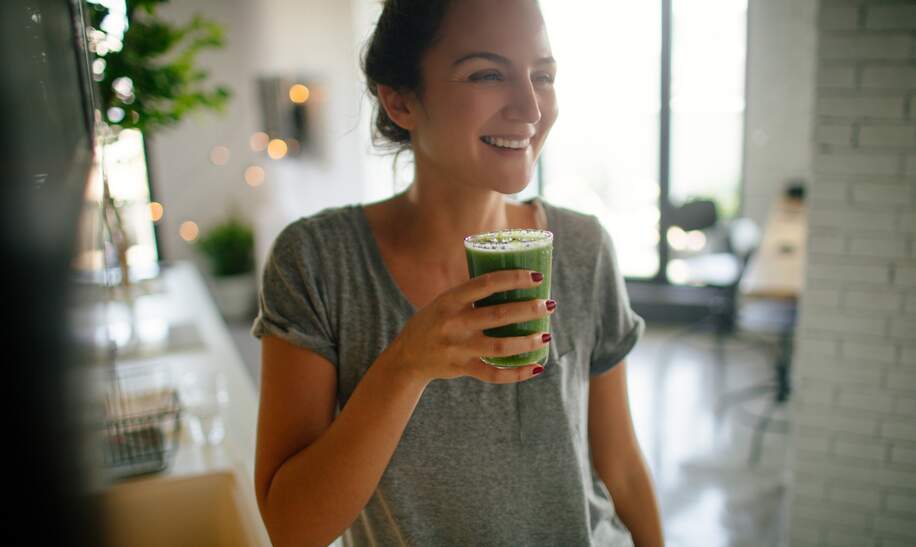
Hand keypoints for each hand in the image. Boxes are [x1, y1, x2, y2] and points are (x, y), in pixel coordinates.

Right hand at [384, 269, 554, 384]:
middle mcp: (453, 323)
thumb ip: (471, 294)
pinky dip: (517, 373)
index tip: (536, 278)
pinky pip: (494, 374)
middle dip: (528, 309)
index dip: (513, 279)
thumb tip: (512, 280)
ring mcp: (458, 348)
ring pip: (500, 346)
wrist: (407, 356)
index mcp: (450, 300)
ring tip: (546, 335)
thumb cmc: (435, 321)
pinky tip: (536, 366)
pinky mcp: (462, 368)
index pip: (485, 284)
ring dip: (528, 341)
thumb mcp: (445, 301)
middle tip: (549, 305)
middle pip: (498, 315)